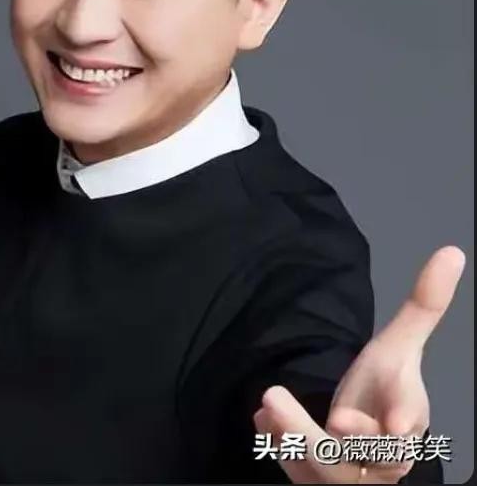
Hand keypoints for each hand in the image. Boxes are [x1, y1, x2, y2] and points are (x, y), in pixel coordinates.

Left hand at [252, 245, 464, 482]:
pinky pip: (292, 470)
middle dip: (336, 432)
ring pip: (322, 469)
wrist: (362, 446)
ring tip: (270, 404)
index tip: (392, 424)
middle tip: (320, 412)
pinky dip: (276, 445)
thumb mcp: (398, 349)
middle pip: (359, 453)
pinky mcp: (313, 481)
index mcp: (403, 424)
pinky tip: (262, 418)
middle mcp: (378, 456)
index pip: (405, 429)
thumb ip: (422, 308)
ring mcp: (346, 474)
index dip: (400, 426)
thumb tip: (452, 251)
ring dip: (296, 436)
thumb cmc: (384, 396)